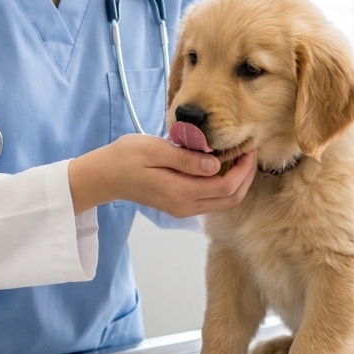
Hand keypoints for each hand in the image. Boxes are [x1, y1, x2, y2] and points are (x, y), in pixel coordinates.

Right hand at [69, 135, 256, 217]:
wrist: (105, 175)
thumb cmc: (127, 157)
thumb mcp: (156, 150)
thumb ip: (186, 158)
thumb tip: (216, 164)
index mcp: (181, 192)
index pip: (226, 186)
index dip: (243, 168)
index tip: (246, 145)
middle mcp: (185, 206)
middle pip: (231, 199)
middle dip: (246, 177)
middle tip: (248, 151)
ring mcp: (183, 208)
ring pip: (223, 202)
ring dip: (237, 182)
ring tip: (239, 156)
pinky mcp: (179, 205)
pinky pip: (211, 200)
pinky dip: (224, 185)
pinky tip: (222, 165)